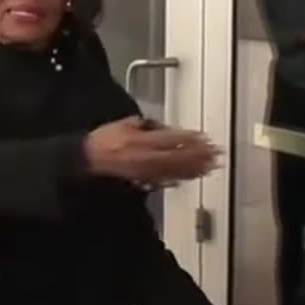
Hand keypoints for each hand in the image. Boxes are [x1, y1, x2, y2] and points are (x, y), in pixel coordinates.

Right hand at [84, 117, 220, 184]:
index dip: (189, 139)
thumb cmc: (106, 139)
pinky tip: (192, 177)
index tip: (204, 137)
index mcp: (142, 140)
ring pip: (175, 171)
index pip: (171, 140)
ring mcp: (146, 171)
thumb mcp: (126, 124)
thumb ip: (147, 125)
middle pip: (178, 157)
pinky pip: (166, 181)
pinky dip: (181, 179)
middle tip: (215, 155)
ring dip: (195, 169)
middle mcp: (146, 157)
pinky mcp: (143, 180)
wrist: (89, 158)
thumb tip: (165, 127)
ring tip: (211, 167)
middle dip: (199, 156)